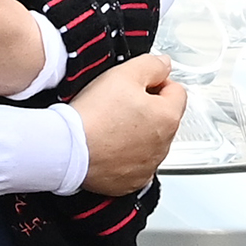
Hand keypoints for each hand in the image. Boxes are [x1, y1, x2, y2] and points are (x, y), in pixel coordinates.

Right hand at [75, 52, 182, 194]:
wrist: (68, 149)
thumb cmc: (94, 115)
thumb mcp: (124, 73)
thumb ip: (152, 65)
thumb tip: (164, 65)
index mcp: (168, 117)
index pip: (176, 90)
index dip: (156, 81)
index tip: (137, 84)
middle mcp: (164, 145)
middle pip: (163, 117)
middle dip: (147, 108)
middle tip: (119, 102)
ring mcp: (148, 165)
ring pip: (149, 141)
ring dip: (137, 132)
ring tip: (110, 124)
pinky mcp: (131, 181)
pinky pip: (135, 163)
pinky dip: (125, 155)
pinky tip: (108, 145)